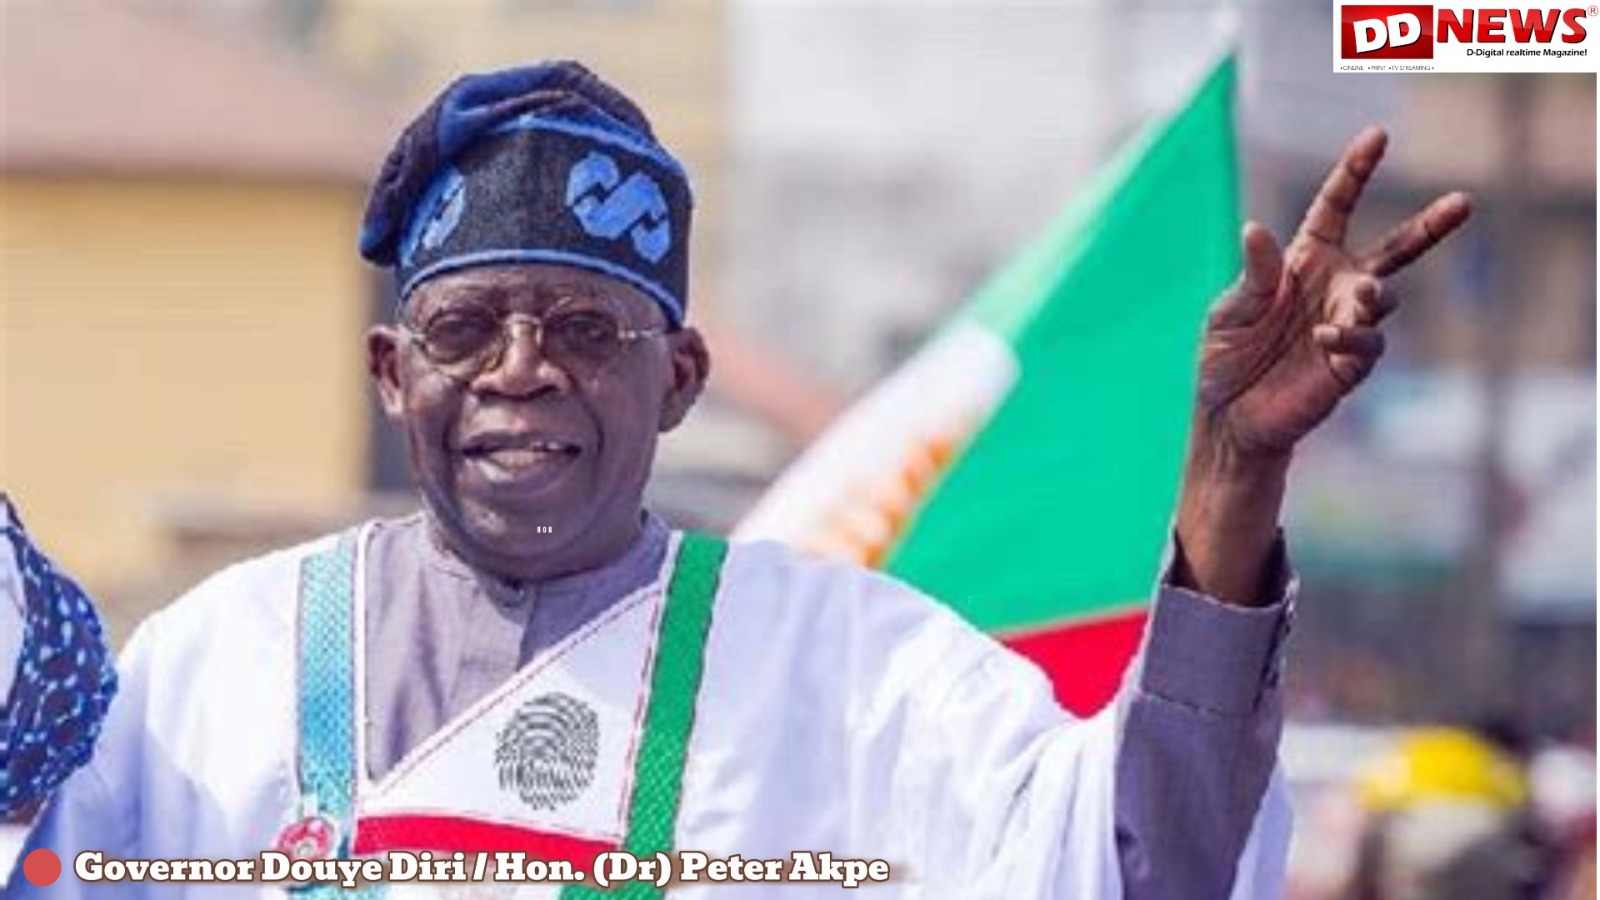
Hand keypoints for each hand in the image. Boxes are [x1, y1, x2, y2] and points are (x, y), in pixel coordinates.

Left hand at [1196, 126, 1471, 460]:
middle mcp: (1335, 287)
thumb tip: (1255, 229)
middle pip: (1394, 249)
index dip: (1356, 172)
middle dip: (1430, 226)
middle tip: (1463, 201)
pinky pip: (1366, 343)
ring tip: (1364, 294)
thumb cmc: (1225, 358)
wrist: (1228, 417)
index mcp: (1304, 261)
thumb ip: (1253, 274)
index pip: (1336, 207)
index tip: (1378, 136)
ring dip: (1373, 294)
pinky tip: (1325, 337)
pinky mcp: (1350, 363)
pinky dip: (1350, 336)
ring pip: (1383, 298)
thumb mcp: (1230, 310)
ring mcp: (1347, 324)